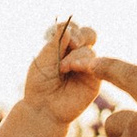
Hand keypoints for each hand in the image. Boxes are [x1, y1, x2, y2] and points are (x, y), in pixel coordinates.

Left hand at [23, 16, 104, 130]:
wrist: (43, 107)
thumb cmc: (40, 84)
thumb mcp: (44, 58)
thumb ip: (56, 42)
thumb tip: (69, 28)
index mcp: (64, 47)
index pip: (73, 29)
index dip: (69, 28)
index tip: (60, 34)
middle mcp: (77, 55)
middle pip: (88, 34)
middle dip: (81, 35)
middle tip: (72, 43)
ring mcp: (87, 66)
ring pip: (89, 49)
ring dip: (74, 56)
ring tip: (63, 69)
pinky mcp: (95, 79)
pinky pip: (96, 63)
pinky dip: (84, 62)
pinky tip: (74, 68)